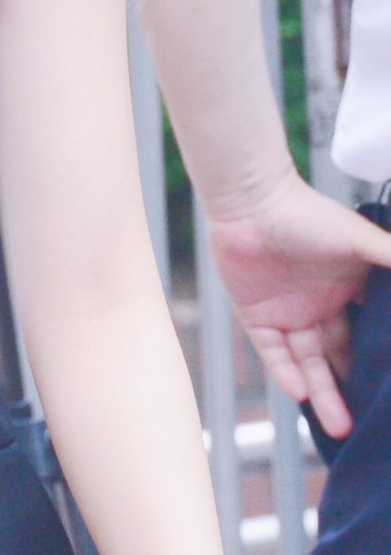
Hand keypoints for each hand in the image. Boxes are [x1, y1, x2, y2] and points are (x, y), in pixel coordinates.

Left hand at [207, 170, 390, 435]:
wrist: (250, 199)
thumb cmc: (307, 213)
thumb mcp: (360, 240)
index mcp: (347, 289)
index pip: (367, 334)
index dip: (378, 360)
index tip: (390, 388)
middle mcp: (319, 305)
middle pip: (340, 356)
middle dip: (353, 388)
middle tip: (369, 426)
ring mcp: (288, 312)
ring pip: (309, 363)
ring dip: (322, 394)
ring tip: (340, 428)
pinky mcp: (257, 315)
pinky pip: (273, 353)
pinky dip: (285, 373)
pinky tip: (300, 395)